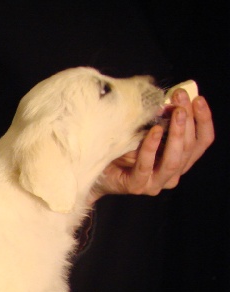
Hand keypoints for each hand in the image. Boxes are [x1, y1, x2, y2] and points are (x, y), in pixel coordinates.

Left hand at [89, 89, 213, 203]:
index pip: (201, 141)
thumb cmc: (120, 150)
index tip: (198, 99)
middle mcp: (172, 174)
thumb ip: (160, 121)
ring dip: (176, 133)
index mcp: (179, 160)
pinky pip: (147, 165)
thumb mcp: (144, 132)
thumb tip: (170, 101)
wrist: (93, 170)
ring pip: (174, 160)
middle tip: (181, 100)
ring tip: (175, 113)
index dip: (203, 120)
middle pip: (189, 148)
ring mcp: (155, 182)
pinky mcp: (137, 185)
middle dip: (188, 121)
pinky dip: (151, 147)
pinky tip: (153, 131)